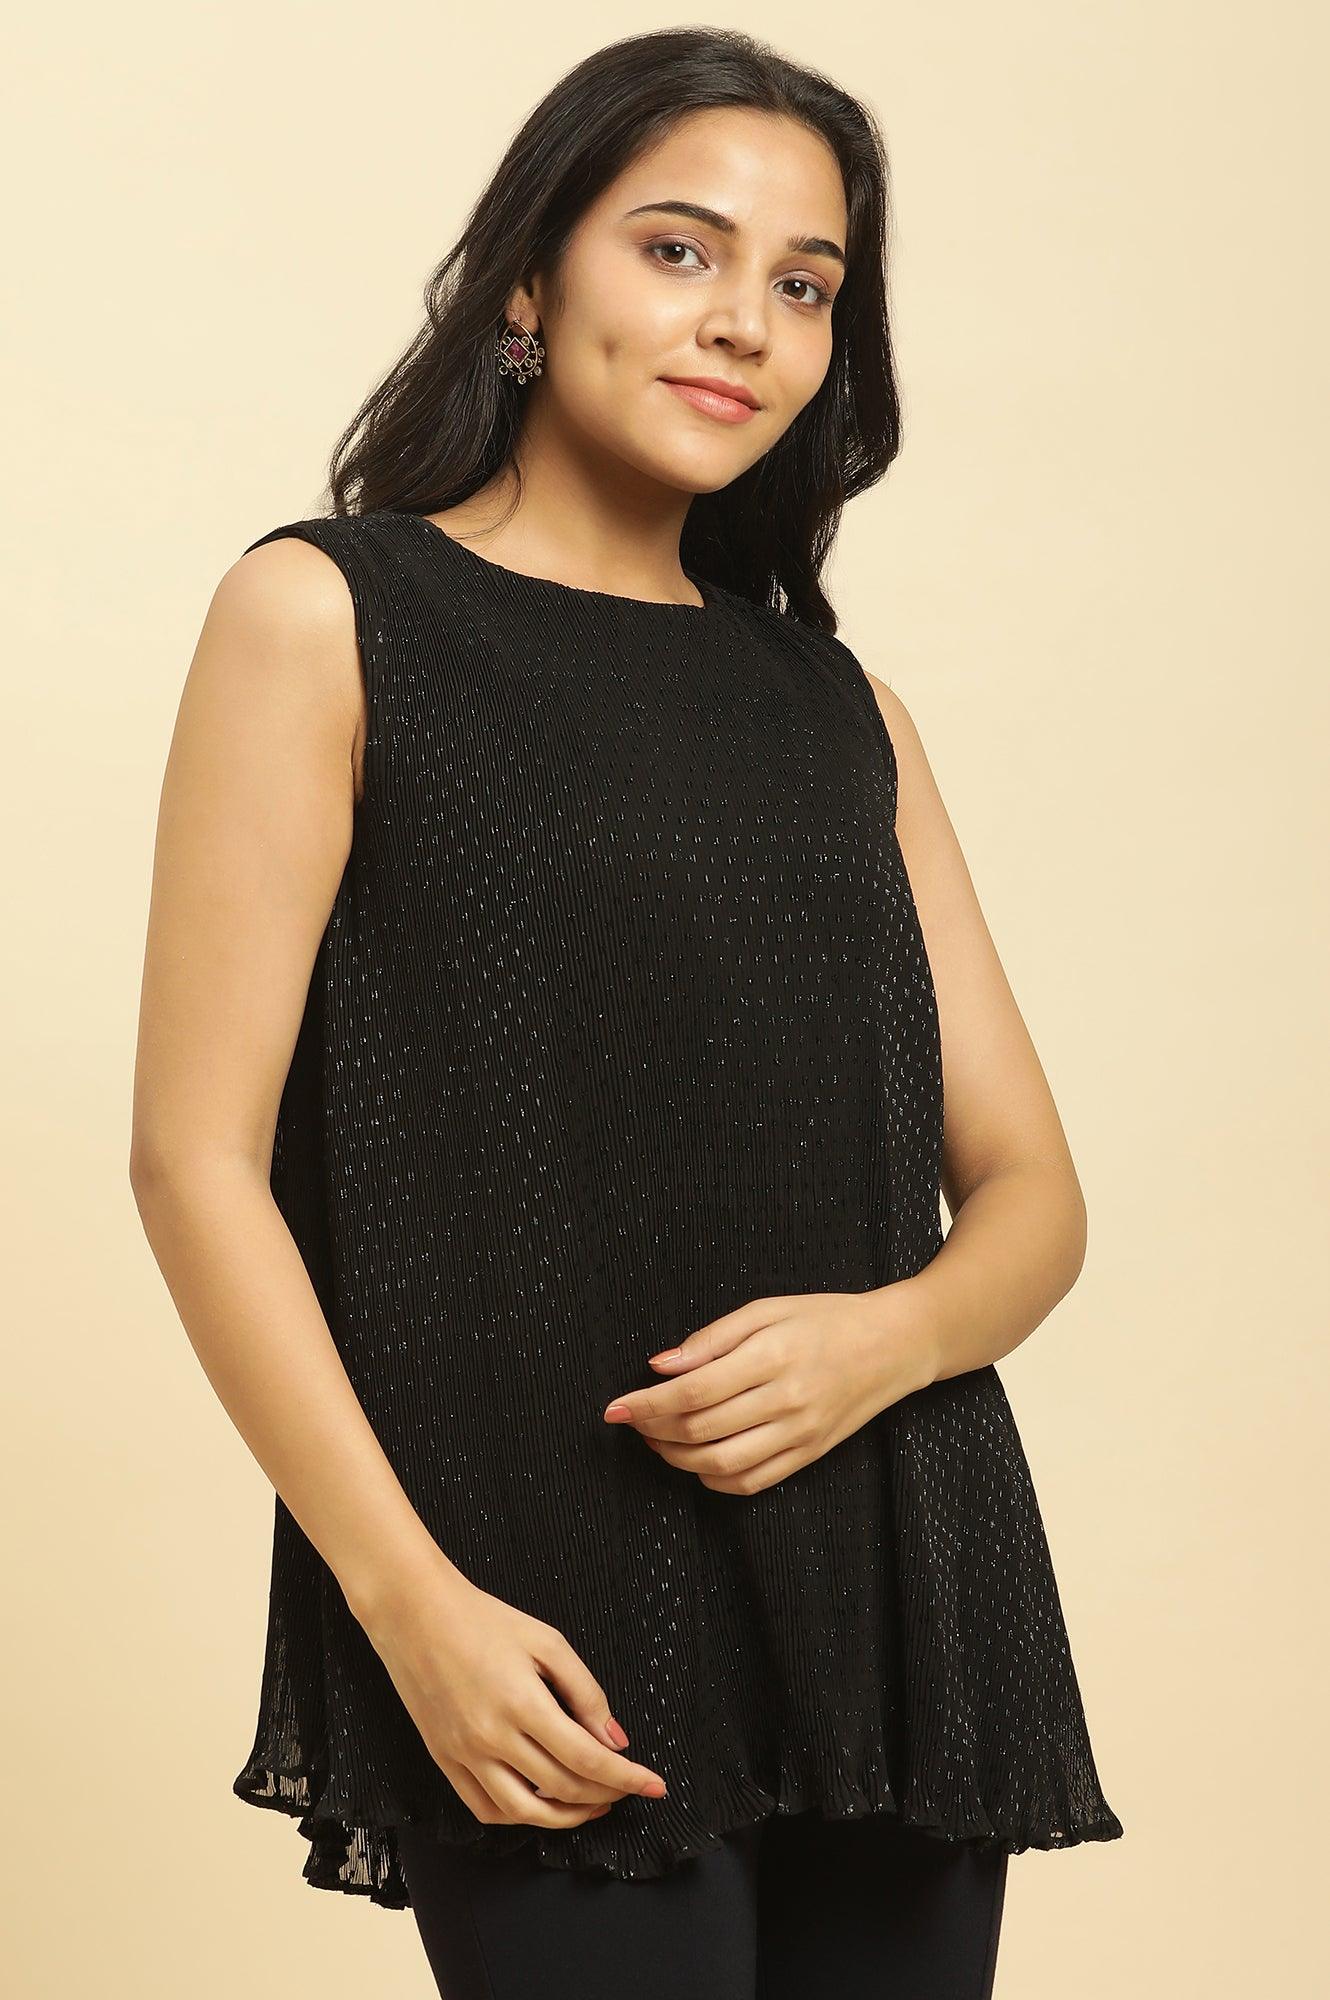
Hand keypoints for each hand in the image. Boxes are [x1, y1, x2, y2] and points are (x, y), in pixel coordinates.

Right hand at [359, 1556, 668, 1827]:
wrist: (416, 1615)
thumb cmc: (484, 1620)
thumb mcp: (546, 1641)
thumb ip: (585, 1692)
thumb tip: (616, 1739)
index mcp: (523, 1704)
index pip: (587, 1759)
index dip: (626, 1777)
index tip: (654, 1785)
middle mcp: (492, 1738)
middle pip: (562, 1790)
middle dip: (605, 1795)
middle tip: (627, 1788)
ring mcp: (464, 1755)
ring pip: (525, 1813)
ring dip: (567, 1818)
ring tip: (593, 1804)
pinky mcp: (445, 1762)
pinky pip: (486, 1809)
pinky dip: (520, 1817)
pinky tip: (542, 1804)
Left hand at [603, 1288, 937, 1495]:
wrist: (894, 1345)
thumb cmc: (827, 1318)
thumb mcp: (768, 1309)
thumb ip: (712, 1338)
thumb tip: (660, 1365)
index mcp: (773, 1356)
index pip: (694, 1390)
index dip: (647, 1403)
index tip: (615, 1407)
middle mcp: (787, 1400)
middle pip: (700, 1430)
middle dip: (653, 1430)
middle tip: (630, 1419)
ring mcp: (800, 1434)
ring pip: (720, 1464)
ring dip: (675, 1459)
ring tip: (656, 1440)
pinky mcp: (809, 1456)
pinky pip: (750, 1482)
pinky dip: (712, 1479)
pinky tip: (695, 1461)